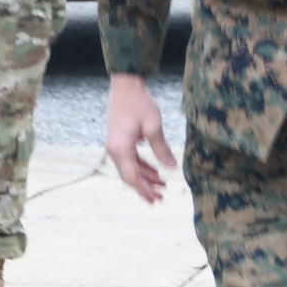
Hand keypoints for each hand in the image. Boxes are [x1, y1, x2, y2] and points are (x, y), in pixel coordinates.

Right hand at [105, 73, 175, 202]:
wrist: (126, 86)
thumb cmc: (139, 104)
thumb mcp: (153, 127)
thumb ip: (162, 149)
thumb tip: (172, 167)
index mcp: (120, 149)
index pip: (132, 177)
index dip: (144, 190)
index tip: (155, 200)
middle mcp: (114, 150)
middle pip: (129, 176)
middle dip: (145, 188)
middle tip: (161, 197)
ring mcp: (115, 146)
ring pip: (130, 169)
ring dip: (144, 178)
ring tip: (162, 185)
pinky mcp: (119, 141)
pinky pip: (130, 160)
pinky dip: (141, 167)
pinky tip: (155, 170)